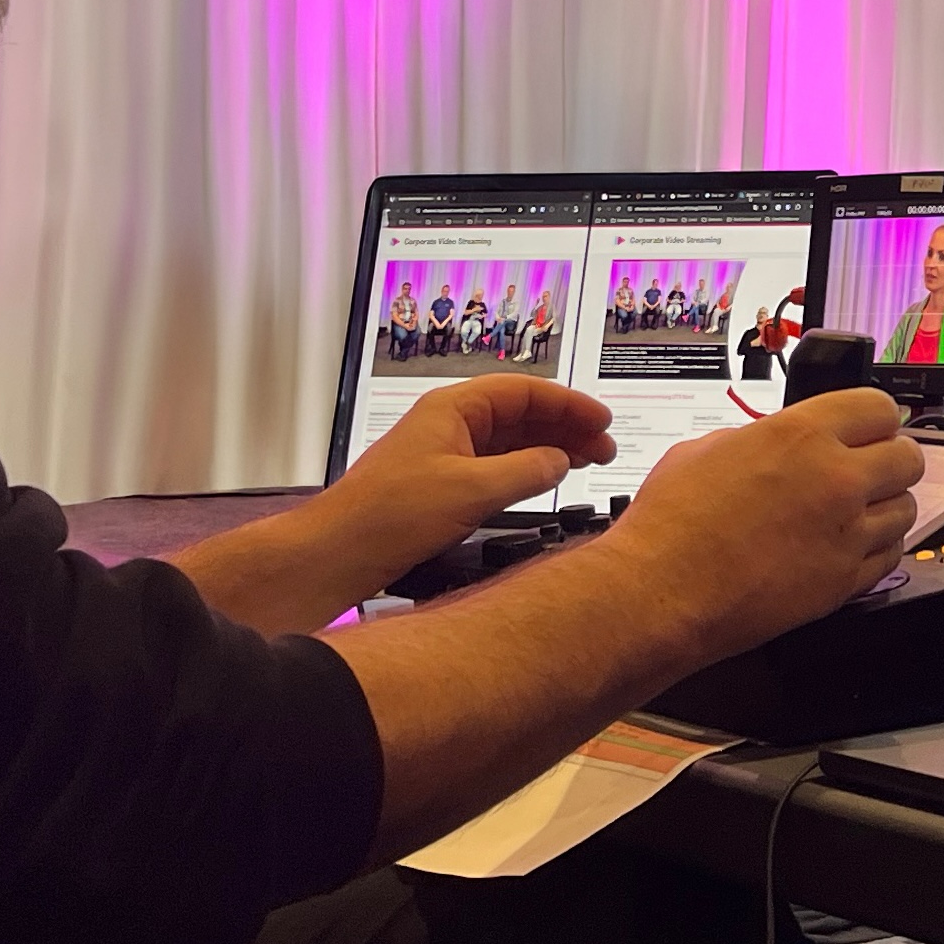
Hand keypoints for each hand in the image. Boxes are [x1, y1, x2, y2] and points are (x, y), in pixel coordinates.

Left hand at [173, 377, 615, 634]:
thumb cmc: (392, 514)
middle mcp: (449, 423)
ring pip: (509, 439)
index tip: (602, 420)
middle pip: (520, 412)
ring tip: (586, 462)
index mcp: (454, 408)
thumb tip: (560, 461)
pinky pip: (494, 465)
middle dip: (565, 426)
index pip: (524, 391)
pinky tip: (544, 483)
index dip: (569, 403)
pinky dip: (525, 470)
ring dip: (549, 448)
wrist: (339, 551)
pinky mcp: (440, 483)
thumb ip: (526, 471)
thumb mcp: (472, 491)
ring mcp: (443, 452)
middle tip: (603, 447)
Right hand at [598, 388, 924, 660]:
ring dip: (885, 507)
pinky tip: (851, 546)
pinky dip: (878, 548)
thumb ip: (762, 439)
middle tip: (868, 469)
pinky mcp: (844, 581)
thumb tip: (777, 442)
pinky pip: (891, 556)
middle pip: (908, 457)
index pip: (880, 408)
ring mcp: (846, 532)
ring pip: (906, 509)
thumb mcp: (708, 448)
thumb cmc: (672, 524)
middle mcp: (835, 479)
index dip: (874, 419)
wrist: (662, 590)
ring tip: (857, 512)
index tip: (868, 429)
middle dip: (889, 461)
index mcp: (802, 434)